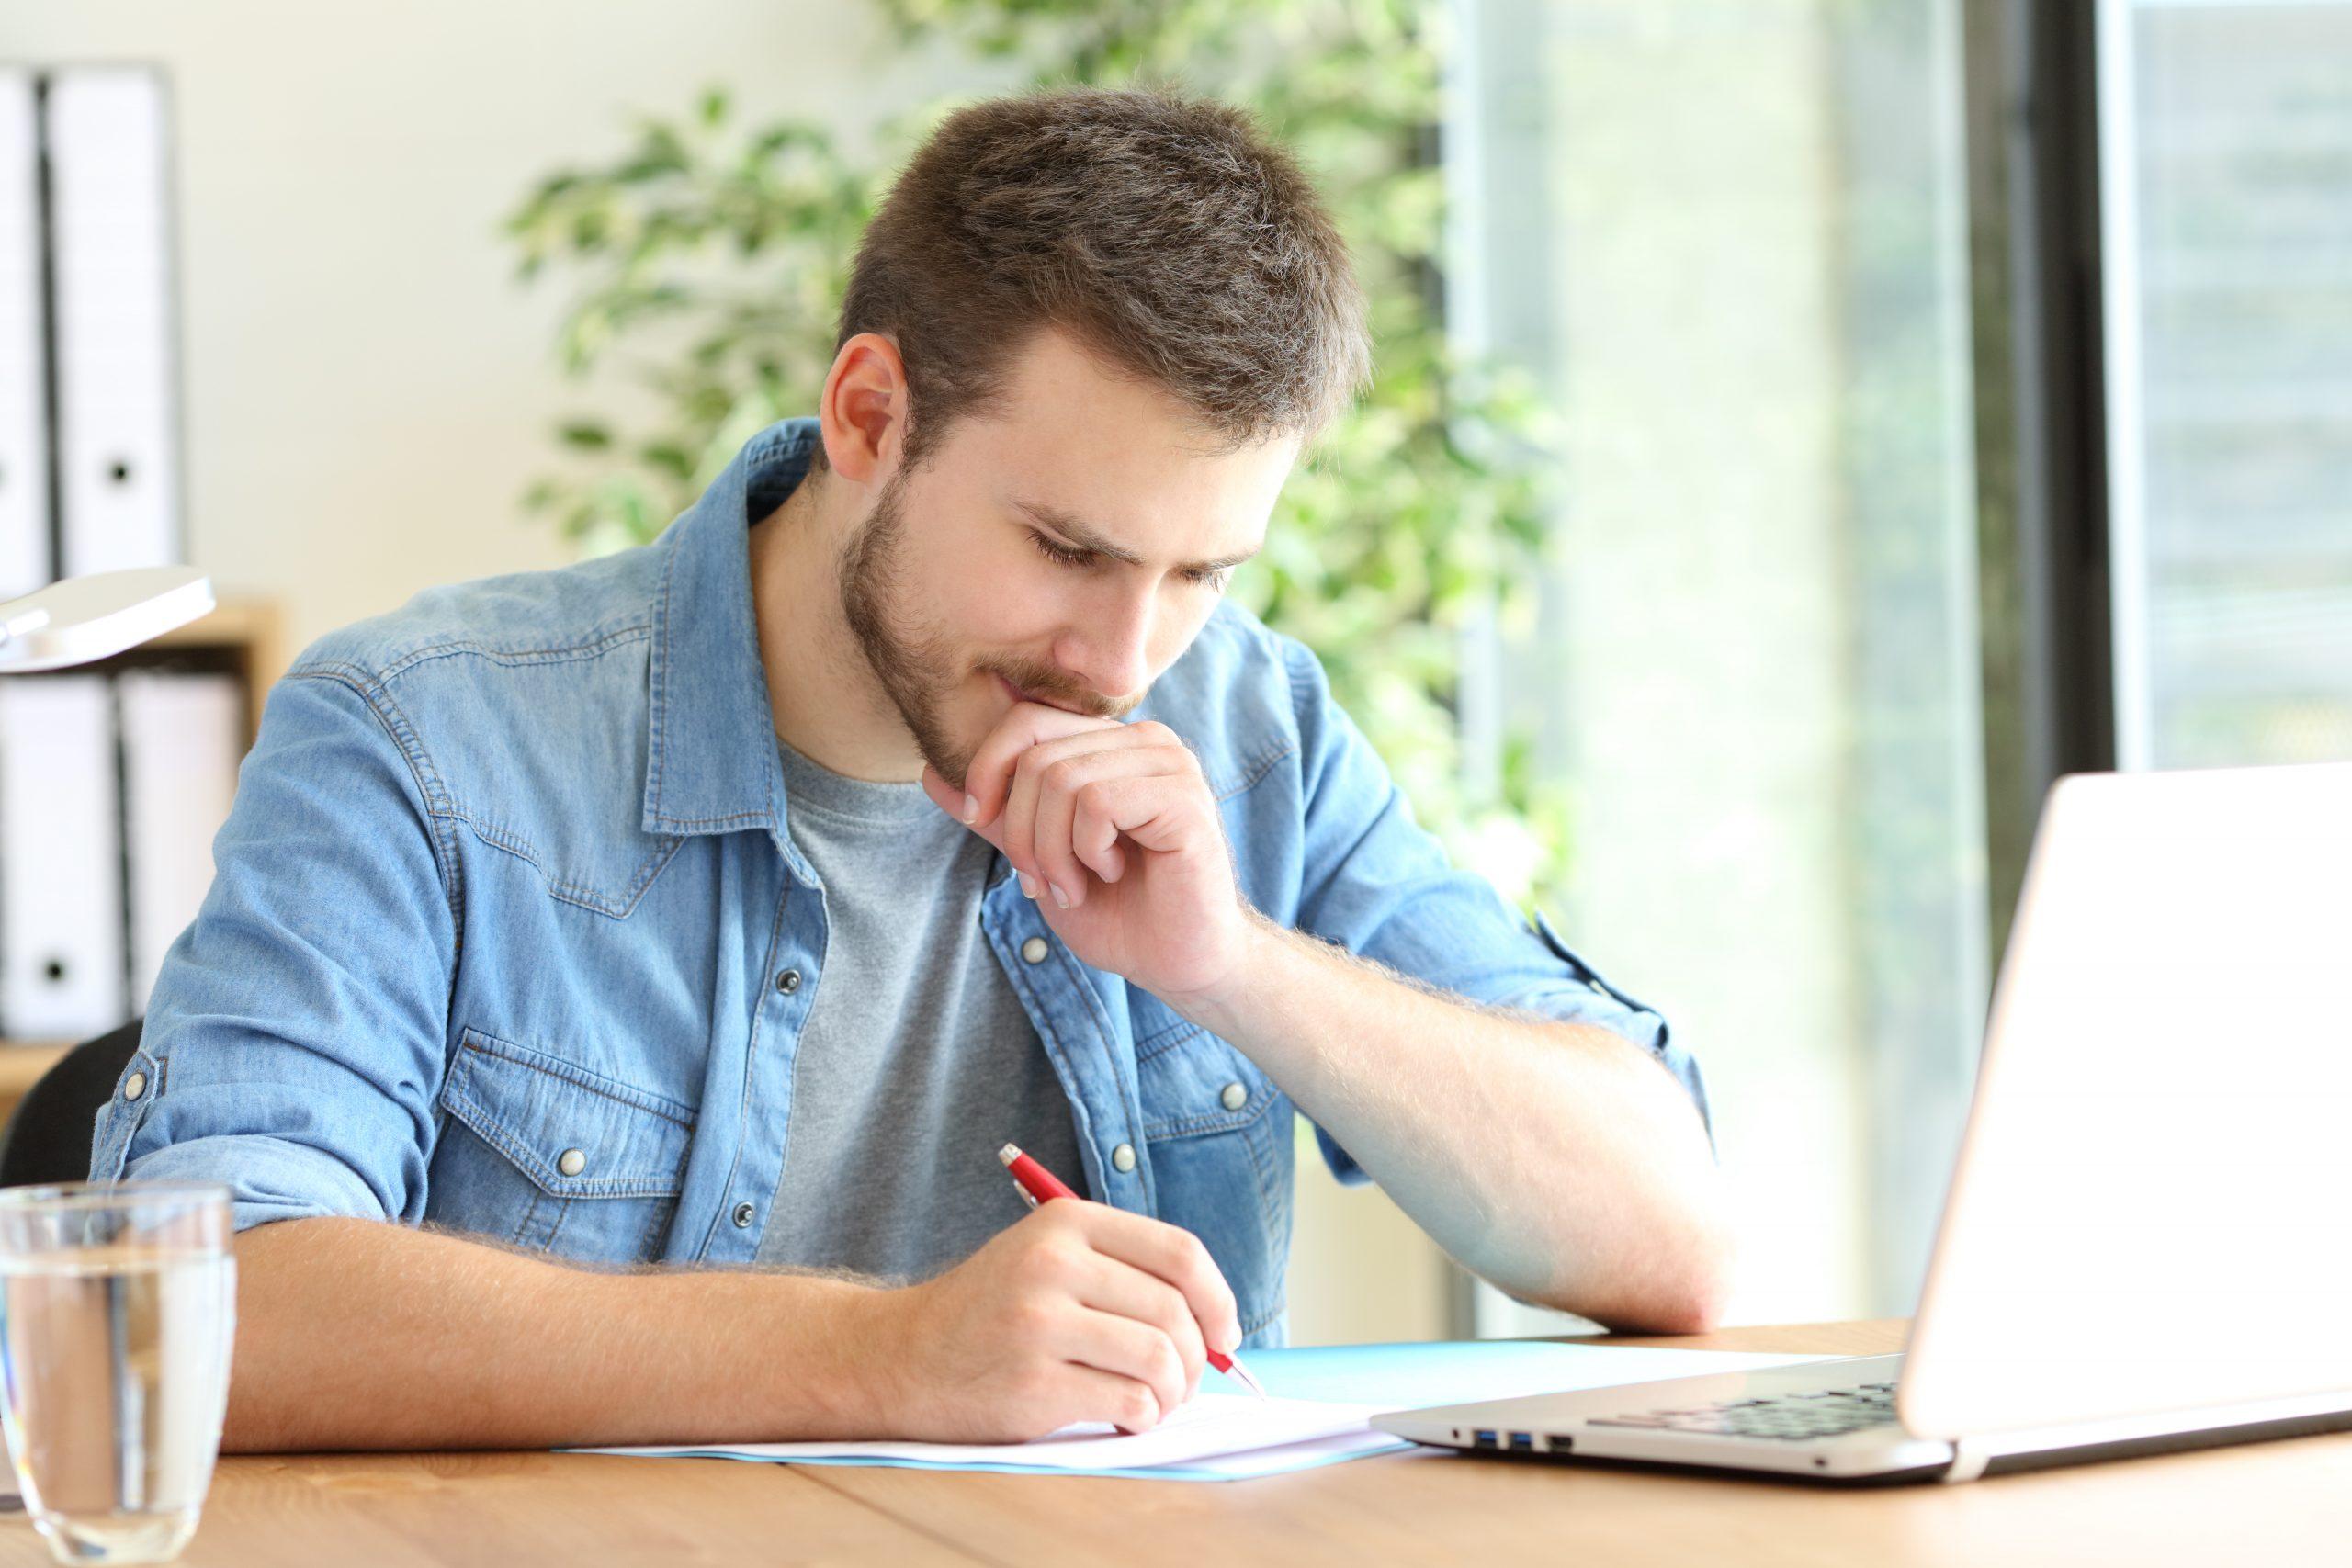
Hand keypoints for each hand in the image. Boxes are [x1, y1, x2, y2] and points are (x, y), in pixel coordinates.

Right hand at [862, 1198, 1243, 1442]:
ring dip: (1174, 1393)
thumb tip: (1217, 1323)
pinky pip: (1129, 1403)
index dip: (1219, 1298)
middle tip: (1186, 1381)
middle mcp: (1053, 1263)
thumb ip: (1122, 1270)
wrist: (902, 1356)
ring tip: (1155, 1402)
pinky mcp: (1032, 1385)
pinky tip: (1122, 1418)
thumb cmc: (991, 1310)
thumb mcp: (1047, 1256)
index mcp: (1066, 1221)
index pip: (1180, 1252)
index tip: (1226, 1334)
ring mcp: (1039, 1324)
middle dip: (1198, 1357)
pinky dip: (1142, 1418)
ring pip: (1159, 1359)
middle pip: (1174, 1311)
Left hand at [920, 701, 1254, 1002]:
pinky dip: (1087, 851)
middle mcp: (1143, 741)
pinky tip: (1111, 873)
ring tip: (1076, 885)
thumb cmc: (1115, 911)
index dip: (987, 768)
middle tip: (1045, 883)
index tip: (978, 819)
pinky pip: (1098, 802)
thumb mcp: (1038, 857)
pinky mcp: (1184, 798)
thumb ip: (996, 814)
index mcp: (1109, 744)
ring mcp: (1169, 764)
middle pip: (1036, 756)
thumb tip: (931, 773)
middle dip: (1021, 831)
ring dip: (1052, 850)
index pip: (1026, 720)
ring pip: (1062, 778)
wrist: (1176, 961)